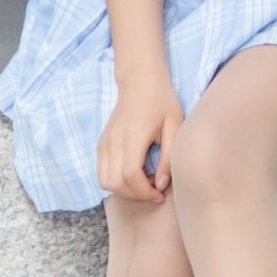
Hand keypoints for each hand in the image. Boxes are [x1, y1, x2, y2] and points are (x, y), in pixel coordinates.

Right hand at [97, 77, 183, 202]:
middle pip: (115, 183)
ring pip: (104, 181)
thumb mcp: (175, 126)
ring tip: (143, 182)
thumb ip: (169, 157)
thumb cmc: (161, 102)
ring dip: (124, 190)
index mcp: (133, 136)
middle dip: (136, 195)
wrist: (140, 82)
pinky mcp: (101, 144)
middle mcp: (114, 141)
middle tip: (154, 189)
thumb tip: (161, 185)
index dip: (144, 192)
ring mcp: (105, 142)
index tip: (159, 194)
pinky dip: (116, 181)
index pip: (131, 175)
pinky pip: (102, 172)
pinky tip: (134, 174)